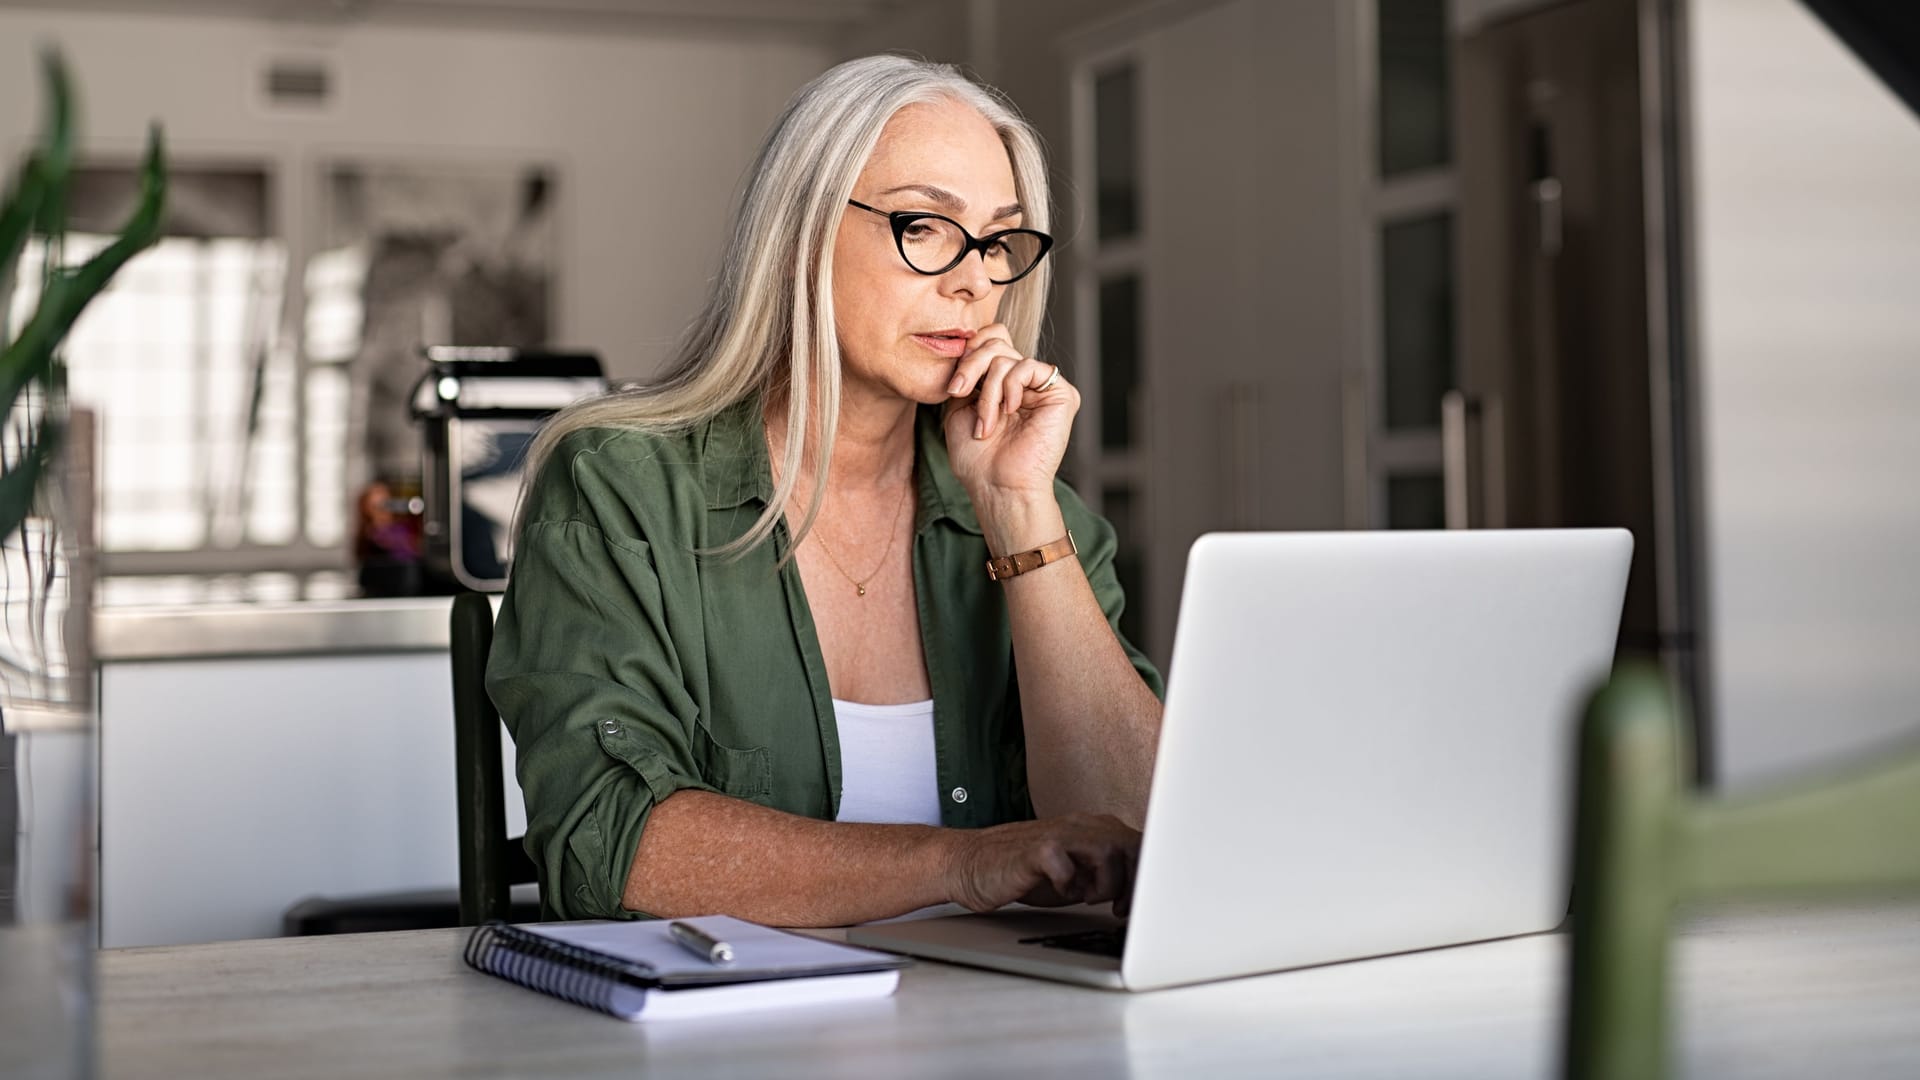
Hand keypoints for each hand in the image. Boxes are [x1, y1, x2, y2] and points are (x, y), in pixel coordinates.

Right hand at [940, 814, 1140, 915]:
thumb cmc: (1026, 873)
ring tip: (1085, 897)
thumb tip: (1144, 896)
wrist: (973, 865)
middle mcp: (1081, 826)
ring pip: (1109, 850)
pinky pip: (1067, 865)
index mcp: (1094, 830)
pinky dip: (1069, 885)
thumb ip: (1109, 875)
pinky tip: (1060, 891)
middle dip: (1132, 883)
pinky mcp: (1037, 850)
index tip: (1137, 906)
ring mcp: (1059, 834)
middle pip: (1132, 845)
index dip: (1146, 879)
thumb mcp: (1077, 875)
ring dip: (1104, 884)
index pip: (1140, 846)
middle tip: (1118, 907)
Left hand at [941, 323, 1078, 499]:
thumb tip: (971, 341)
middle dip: (971, 367)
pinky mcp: (1062, 394)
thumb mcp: (959, 406)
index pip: (992, 339)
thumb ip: (968, 372)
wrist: (998, 486)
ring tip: (985, 423)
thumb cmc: (977, 458)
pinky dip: (1010, 387)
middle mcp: (1025, 382)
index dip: (971, 350)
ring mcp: (1043, 387)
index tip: (954, 383)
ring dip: (988, 391)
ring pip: (1007, 357)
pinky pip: (1028, 367)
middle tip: (958, 393)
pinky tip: (1009, 411)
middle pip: (996, 342)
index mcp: (1003, 383)